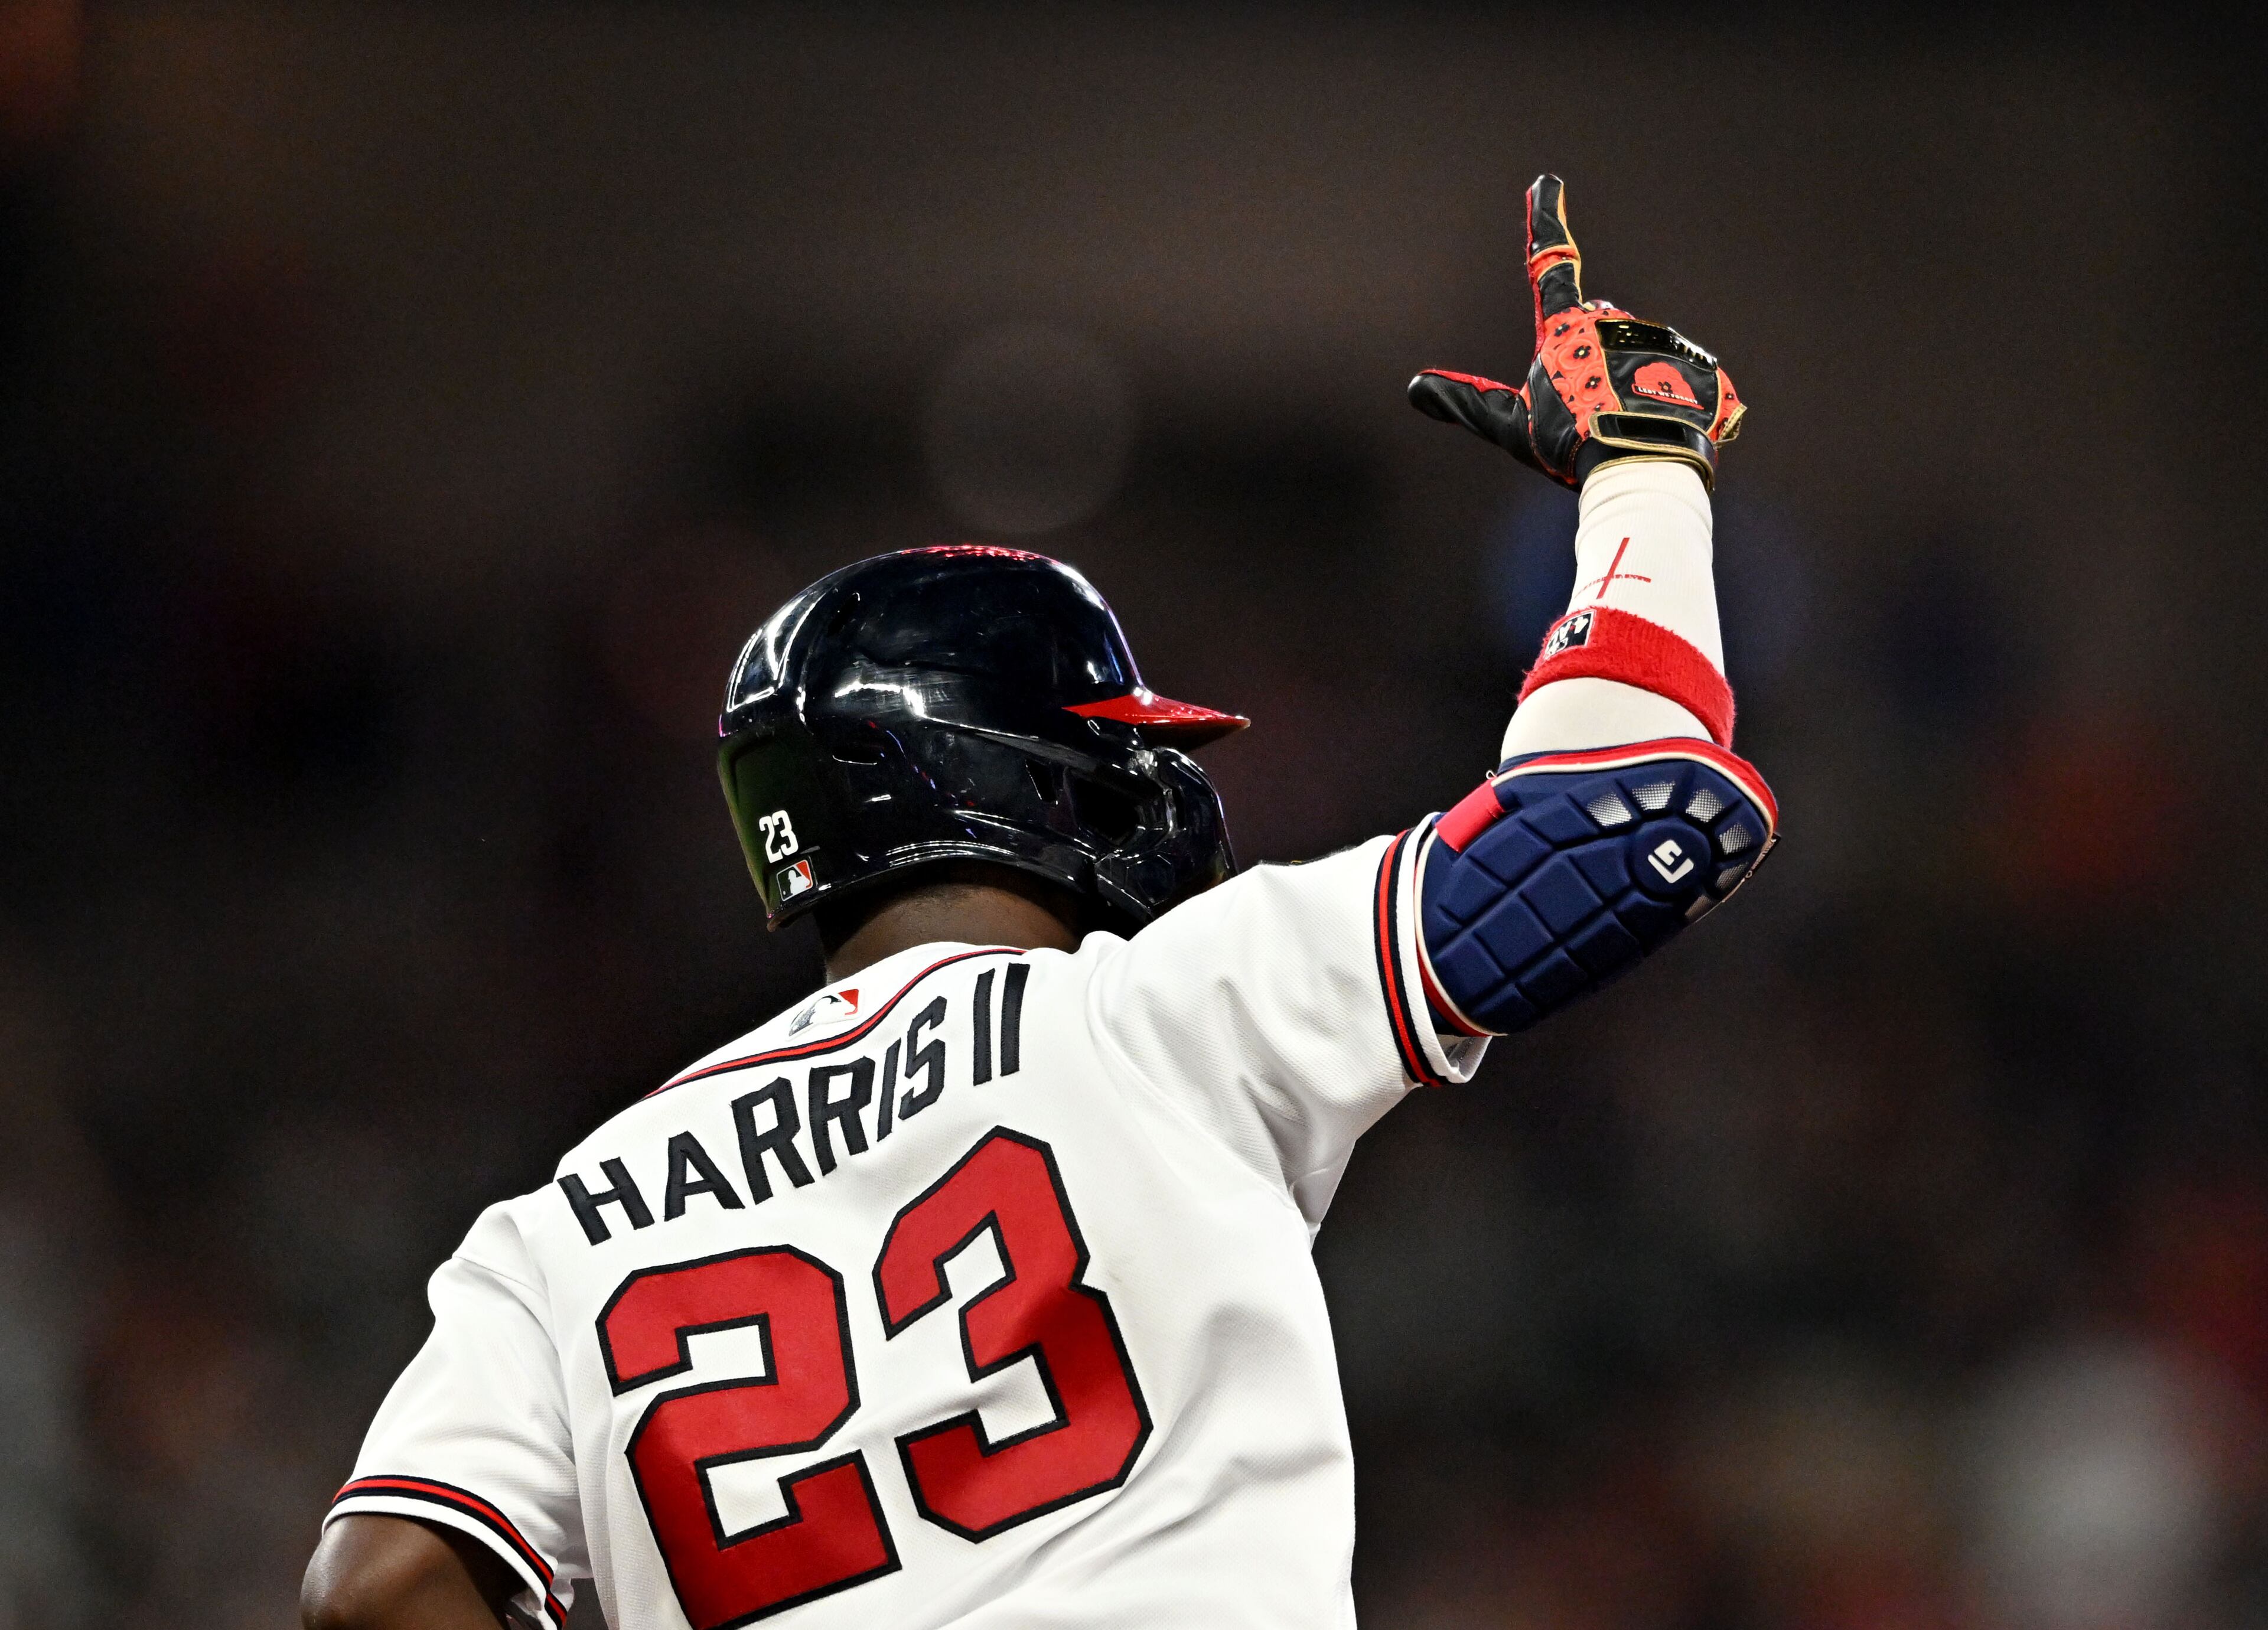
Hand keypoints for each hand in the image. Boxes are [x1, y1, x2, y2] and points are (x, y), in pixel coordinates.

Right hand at [1409, 174, 1744, 488]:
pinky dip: (1665, 398)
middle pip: (1593, 331)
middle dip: (1588, 363)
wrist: (1644, 462)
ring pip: (1634, 355)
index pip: (1550, 266)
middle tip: (1586, 412)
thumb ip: (1465, 400)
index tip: (1546, 183)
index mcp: (1566, 329)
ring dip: (1627, 384)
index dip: (1545, 222)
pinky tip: (1657, 427)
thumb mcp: (1510, 425)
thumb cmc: (1572, 442)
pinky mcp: (1694, 360)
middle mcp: (1612, 320)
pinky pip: (1675, 376)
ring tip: (1623, 426)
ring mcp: (1656, 337)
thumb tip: (1414, 386)